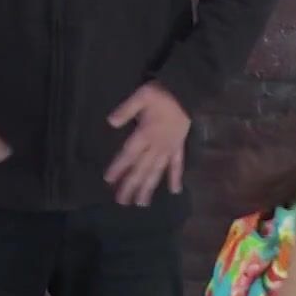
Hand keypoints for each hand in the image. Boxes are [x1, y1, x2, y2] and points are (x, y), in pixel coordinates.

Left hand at [105, 84, 190, 204]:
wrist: (187, 92)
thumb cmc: (162, 94)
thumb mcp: (141, 96)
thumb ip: (126, 110)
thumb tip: (111, 122)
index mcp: (146, 134)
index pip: (129, 154)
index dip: (118, 167)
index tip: (108, 180)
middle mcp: (157, 145)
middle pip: (142, 168)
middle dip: (131, 185)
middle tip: (122, 201)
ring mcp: (169, 148)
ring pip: (157, 171)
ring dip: (149, 187)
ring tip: (142, 203)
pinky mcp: (179, 147)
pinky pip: (178, 165)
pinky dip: (176, 177)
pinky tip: (175, 190)